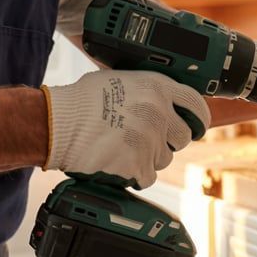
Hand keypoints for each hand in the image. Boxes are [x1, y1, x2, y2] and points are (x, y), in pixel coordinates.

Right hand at [42, 70, 210, 187]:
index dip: (198, 118)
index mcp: (157, 88)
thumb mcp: (120, 80)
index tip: (196, 125)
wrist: (58, 123)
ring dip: (149, 157)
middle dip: (169, 140)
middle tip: (147, 138)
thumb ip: (147, 91)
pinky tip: (118, 162)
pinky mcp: (139, 165)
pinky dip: (135, 174)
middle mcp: (159, 113)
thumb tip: (164, 100)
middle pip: (183, 137)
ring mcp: (150, 141)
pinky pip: (147, 176)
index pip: (197, 105)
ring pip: (164, 158)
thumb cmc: (82, 101)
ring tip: (124, 148)